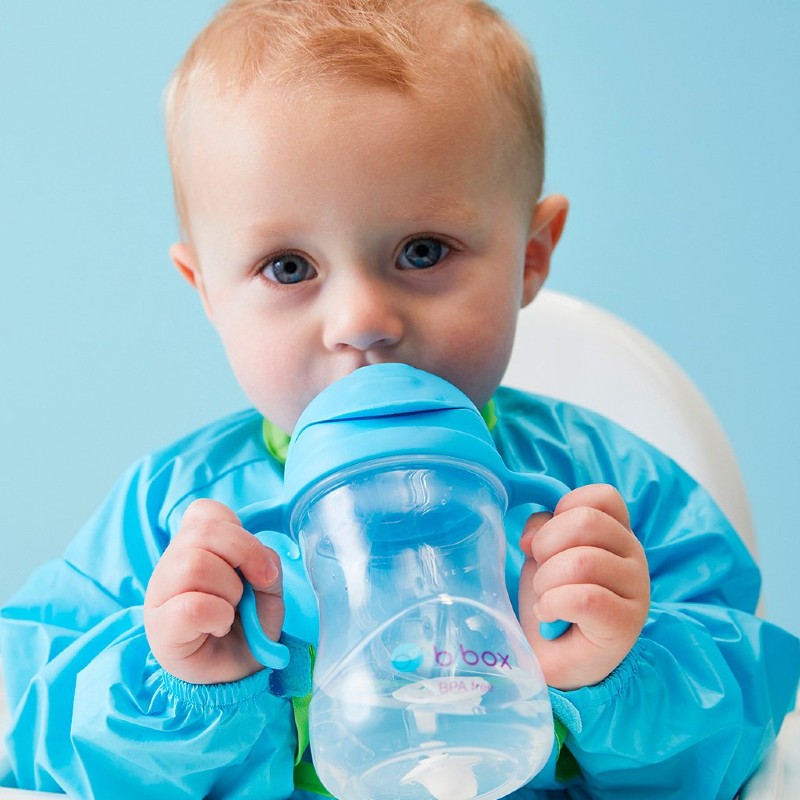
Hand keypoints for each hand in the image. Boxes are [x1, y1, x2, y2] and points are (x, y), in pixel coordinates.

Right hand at [144, 498, 283, 683]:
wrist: (234, 677)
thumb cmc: (246, 628)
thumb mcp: (267, 591)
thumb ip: (267, 566)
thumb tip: (263, 567)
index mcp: (193, 547)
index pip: (204, 512)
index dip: (237, 529)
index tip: (255, 561)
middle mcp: (171, 564)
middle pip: (204, 532)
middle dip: (246, 554)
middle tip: (258, 584)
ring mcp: (160, 594)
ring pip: (195, 564)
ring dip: (231, 589)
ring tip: (232, 610)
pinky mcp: (160, 628)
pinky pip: (193, 606)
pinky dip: (219, 615)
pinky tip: (219, 627)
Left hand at [518, 484, 649, 690]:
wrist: (553, 658)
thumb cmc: (552, 600)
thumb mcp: (542, 554)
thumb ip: (542, 530)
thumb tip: (531, 536)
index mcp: (616, 532)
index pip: (602, 497)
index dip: (563, 509)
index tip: (545, 540)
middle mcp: (634, 555)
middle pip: (585, 522)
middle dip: (546, 545)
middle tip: (541, 574)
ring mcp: (636, 589)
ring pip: (582, 561)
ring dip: (547, 581)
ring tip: (545, 599)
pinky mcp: (627, 624)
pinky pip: (584, 598)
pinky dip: (553, 604)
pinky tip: (549, 614)